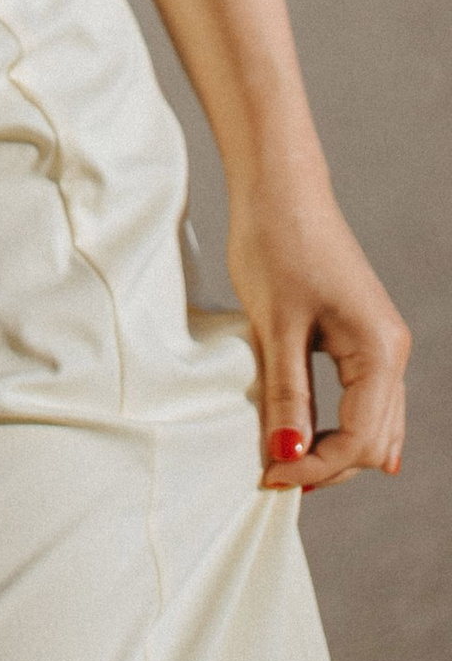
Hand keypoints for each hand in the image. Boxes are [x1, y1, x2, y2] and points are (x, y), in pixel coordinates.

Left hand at [226, 172, 409, 493]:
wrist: (278, 184)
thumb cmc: (274, 242)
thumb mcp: (274, 325)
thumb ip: (287, 395)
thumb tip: (286, 460)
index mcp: (379, 350)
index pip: (359, 440)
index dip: (315, 465)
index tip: (267, 476)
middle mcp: (392, 351)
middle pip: (374, 440)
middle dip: (328, 464)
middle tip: (273, 476)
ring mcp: (381, 342)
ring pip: (373, 423)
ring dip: (335, 448)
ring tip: (286, 463)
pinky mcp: (362, 333)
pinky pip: (364, 399)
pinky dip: (340, 424)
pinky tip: (315, 438)